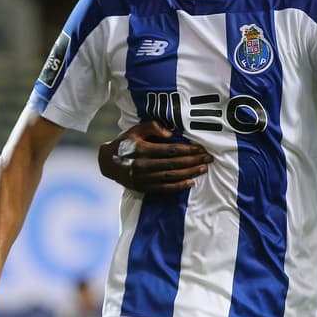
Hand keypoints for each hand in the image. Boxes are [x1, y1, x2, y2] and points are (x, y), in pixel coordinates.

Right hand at [98, 120, 212, 193]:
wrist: (108, 162)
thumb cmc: (126, 142)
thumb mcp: (136, 129)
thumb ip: (153, 127)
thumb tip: (170, 135)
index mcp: (142, 149)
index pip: (171, 150)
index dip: (188, 150)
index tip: (201, 148)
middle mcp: (143, 165)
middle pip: (174, 164)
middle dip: (194, 161)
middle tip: (209, 158)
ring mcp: (143, 178)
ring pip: (171, 176)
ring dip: (190, 173)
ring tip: (204, 169)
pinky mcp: (143, 187)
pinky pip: (164, 188)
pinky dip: (178, 186)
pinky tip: (191, 182)